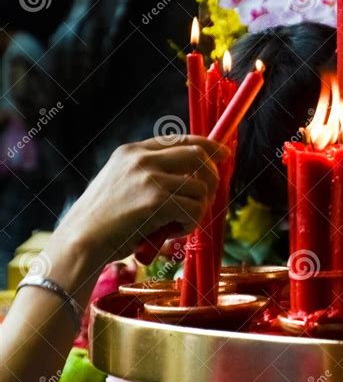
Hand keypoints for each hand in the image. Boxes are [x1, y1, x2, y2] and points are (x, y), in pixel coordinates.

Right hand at [42, 136, 229, 300]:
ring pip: (200, 187)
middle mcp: (141, 158)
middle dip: (212, 178)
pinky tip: (172, 234)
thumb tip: (190, 179)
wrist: (80, 242)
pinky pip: (194, 210)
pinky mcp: (155, 200)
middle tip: (207, 200)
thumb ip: (149, 174)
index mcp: (132, 151)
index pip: (181, 138)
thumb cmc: (102, 222)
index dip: (207, 145)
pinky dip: (190, 226)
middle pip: (198, 155)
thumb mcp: (120, 183)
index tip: (223, 154)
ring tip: (178, 226)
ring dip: (198, 210)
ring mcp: (149, 177)